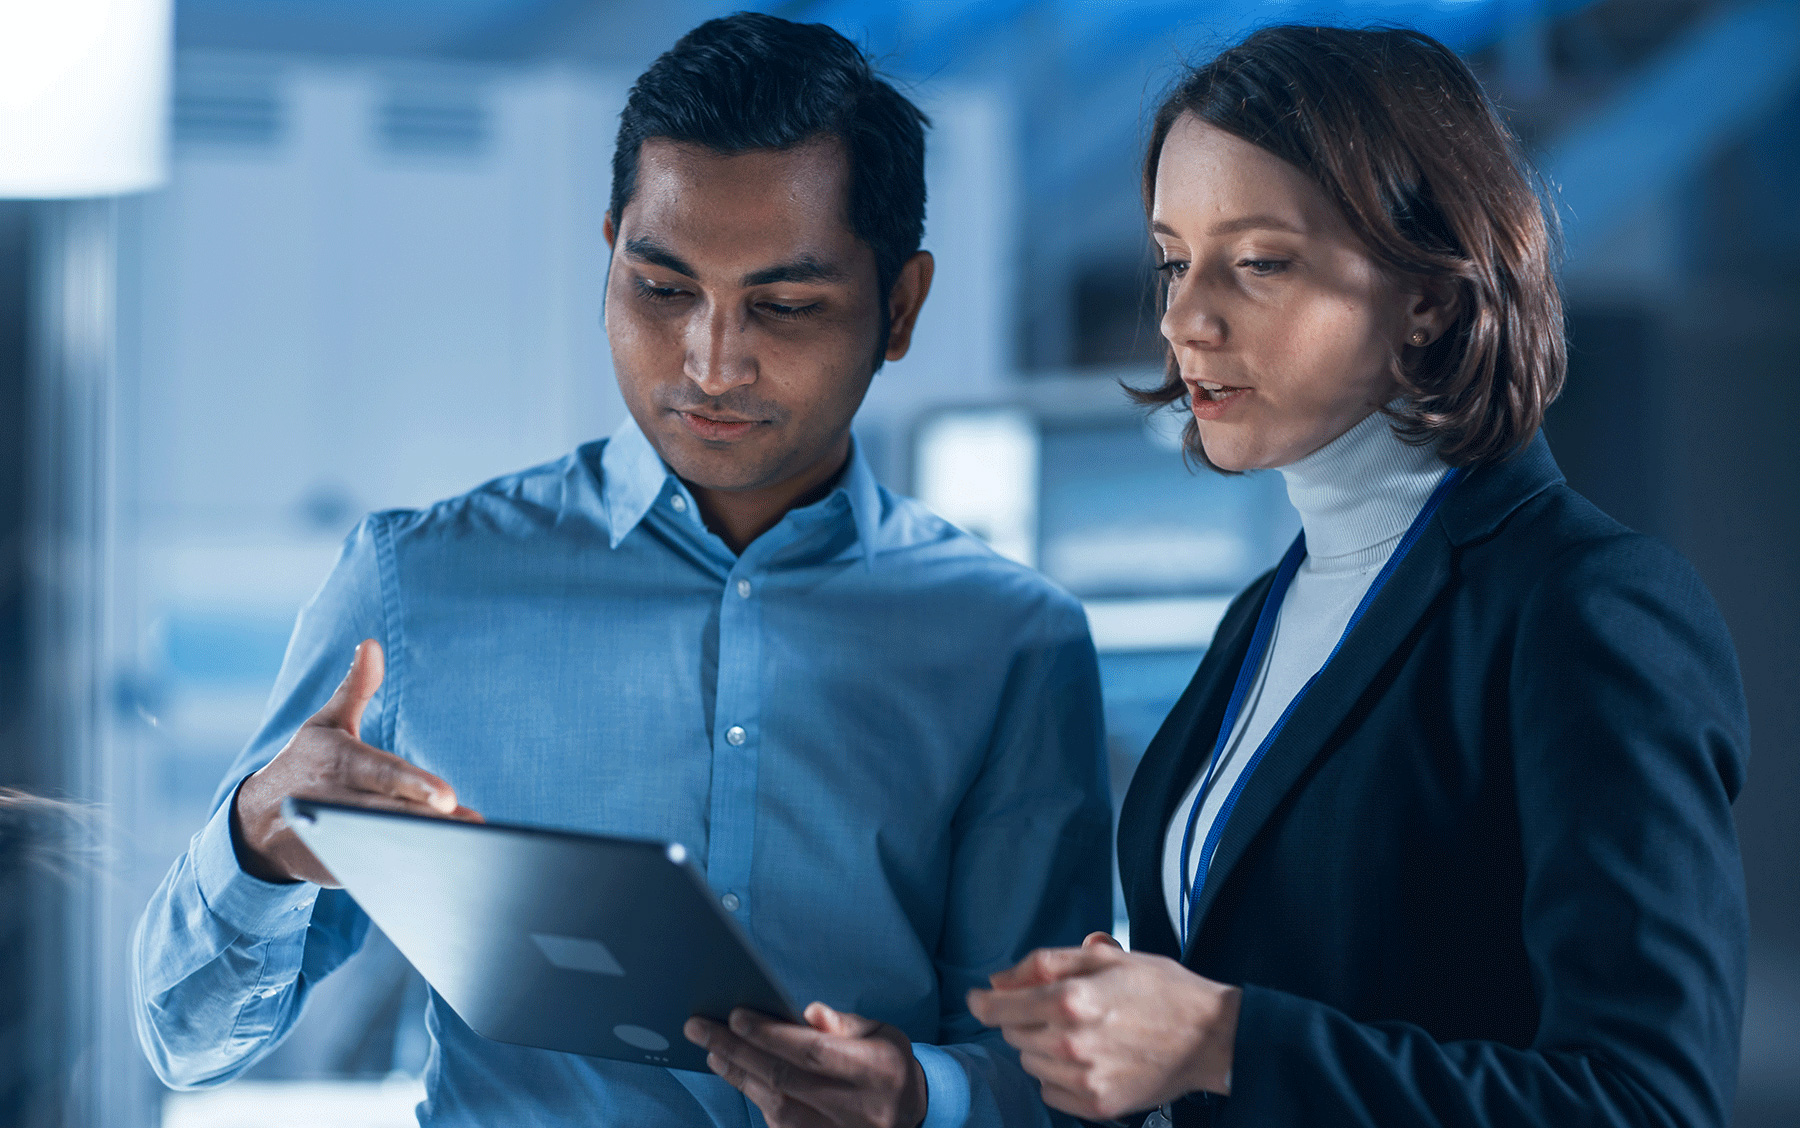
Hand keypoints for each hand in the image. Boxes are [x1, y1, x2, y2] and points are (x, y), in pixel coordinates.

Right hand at [231, 639, 481, 885]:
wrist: (257, 825)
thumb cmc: (305, 765)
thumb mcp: (325, 724)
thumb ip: (355, 688)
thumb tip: (371, 644)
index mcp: (340, 763)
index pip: (383, 774)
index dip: (414, 787)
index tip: (447, 796)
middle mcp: (340, 802)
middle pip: (392, 815)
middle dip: (430, 822)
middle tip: (469, 825)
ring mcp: (341, 840)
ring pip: (389, 845)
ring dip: (427, 848)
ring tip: (469, 847)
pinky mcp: (344, 868)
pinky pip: (380, 869)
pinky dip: (409, 871)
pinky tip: (444, 868)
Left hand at [685, 1003, 927, 1127]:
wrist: (912, 1115)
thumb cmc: (888, 1064)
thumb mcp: (880, 1033)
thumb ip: (842, 1024)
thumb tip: (808, 1013)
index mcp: (877, 1071)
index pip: (813, 1052)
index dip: (772, 1034)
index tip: (735, 1014)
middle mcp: (858, 1108)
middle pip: (784, 1078)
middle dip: (737, 1050)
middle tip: (700, 1027)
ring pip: (775, 1105)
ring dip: (738, 1075)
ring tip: (712, 1049)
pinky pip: (779, 1124)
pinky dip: (754, 1097)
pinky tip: (734, 1073)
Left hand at [966, 931, 1240, 1122]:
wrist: (1209, 1037)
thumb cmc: (1160, 989)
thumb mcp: (1105, 957)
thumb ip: (1045, 964)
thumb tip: (998, 980)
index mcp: (1071, 1000)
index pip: (999, 1008)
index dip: (983, 1001)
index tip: (979, 998)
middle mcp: (1071, 1043)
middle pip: (1013, 1034)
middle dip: (1023, 1018)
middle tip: (1057, 1007)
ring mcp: (1084, 1079)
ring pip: (1030, 1063)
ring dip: (1041, 1047)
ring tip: (1079, 1032)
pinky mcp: (1097, 1106)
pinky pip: (1051, 1091)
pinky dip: (1058, 1076)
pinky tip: (1086, 1059)